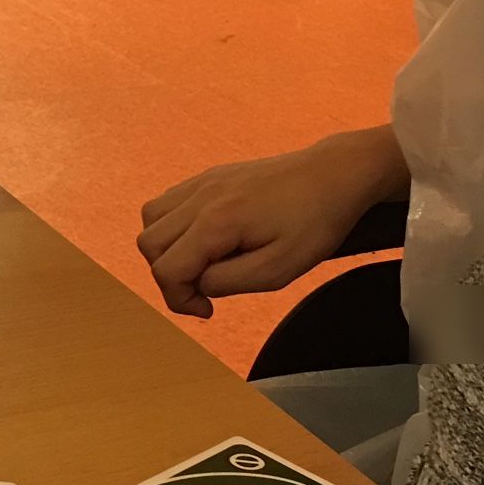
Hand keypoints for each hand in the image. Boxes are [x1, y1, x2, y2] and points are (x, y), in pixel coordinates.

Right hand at [138, 129, 406, 319]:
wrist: (334, 174)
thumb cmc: (314, 223)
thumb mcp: (278, 270)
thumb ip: (226, 283)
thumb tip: (197, 285)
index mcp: (217, 222)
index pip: (166, 270)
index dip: (179, 300)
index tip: (209, 310)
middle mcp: (201, 197)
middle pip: (149, 244)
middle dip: (169, 276)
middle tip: (205, 289)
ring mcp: (202, 182)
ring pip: (151, 220)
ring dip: (166, 249)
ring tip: (201, 262)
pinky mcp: (209, 176)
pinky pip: (168, 202)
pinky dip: (173, 227)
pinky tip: (205, 239)